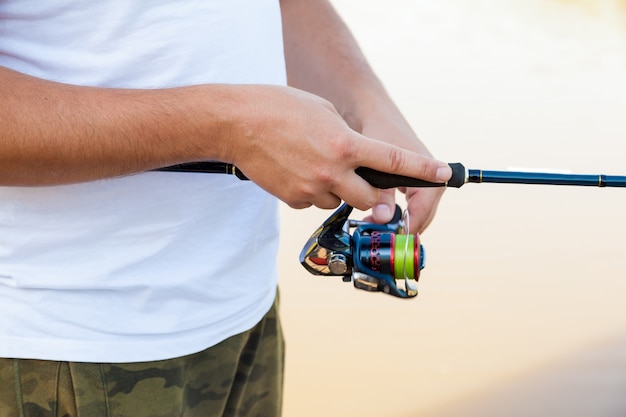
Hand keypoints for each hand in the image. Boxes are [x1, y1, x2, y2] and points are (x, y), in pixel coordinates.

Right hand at [223, 85, 450, 213]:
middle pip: (372, 199)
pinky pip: (314, 203)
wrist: (237, 123)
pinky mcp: (293, 199)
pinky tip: (298, 172)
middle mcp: (333, 171)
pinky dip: (313, 192)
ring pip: (341, 203)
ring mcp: (312, 188)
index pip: (393, 161)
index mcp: (346, 145)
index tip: (442, 173)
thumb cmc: (280, 108)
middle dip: (373, 194)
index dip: (423, 169)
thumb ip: (349, 141)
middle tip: (364, 181)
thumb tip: (356, 163)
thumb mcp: (324, 112)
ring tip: (316, 166)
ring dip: (339, 191)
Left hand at [356, 105, 445, 233]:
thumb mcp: (378, 162)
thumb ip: (381, 191)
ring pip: (415, 215)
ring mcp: (423, 183)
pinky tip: (374, 218)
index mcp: (430, 175)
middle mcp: (431, 180)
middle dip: (401, 229)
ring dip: (397, 224)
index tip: (389, 240)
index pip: (422, 212)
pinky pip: (409, 208)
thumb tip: (385, 219)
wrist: (373, 114)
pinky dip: (395, 216)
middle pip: (421, 217)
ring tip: (373, 227)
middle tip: (378, 238)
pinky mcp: (413, 184)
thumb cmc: (377, 132)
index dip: (406, 229)